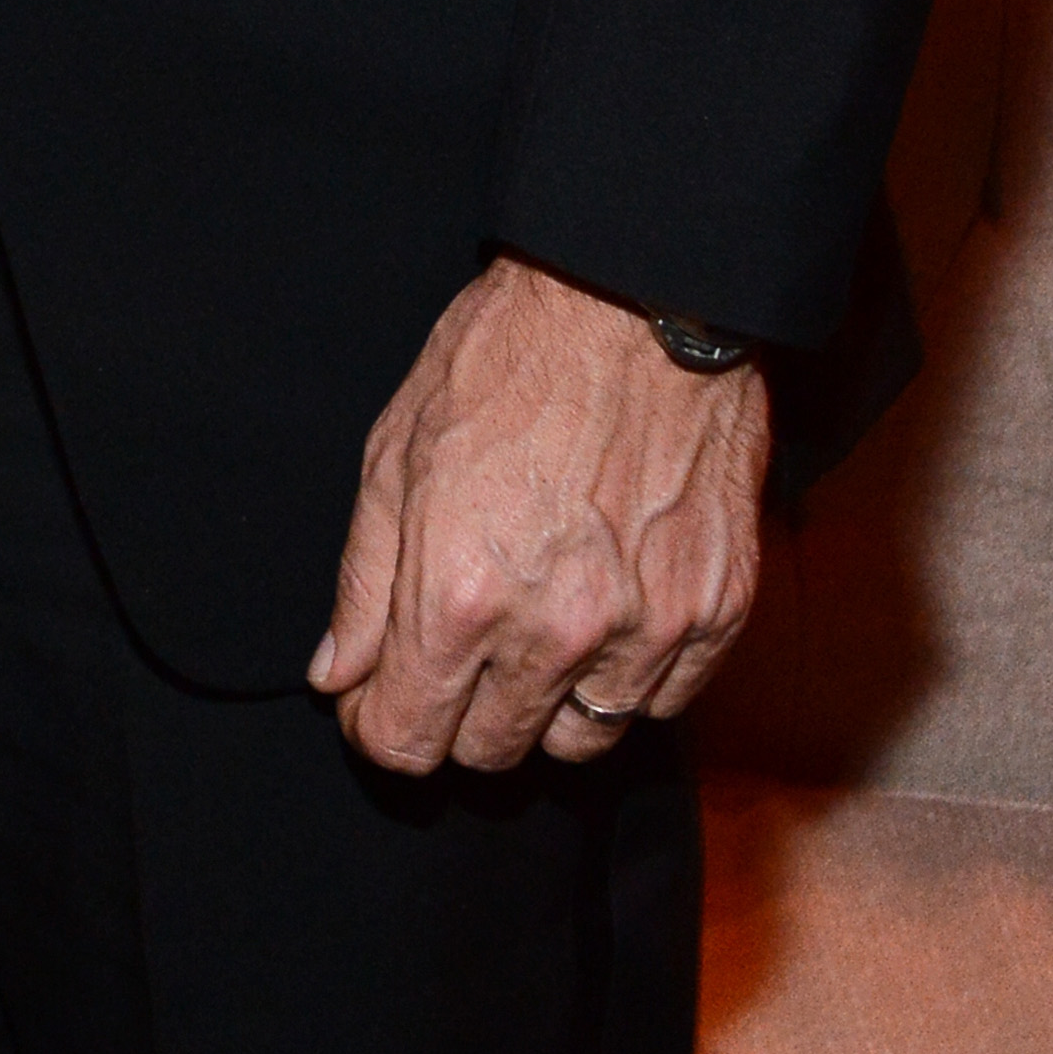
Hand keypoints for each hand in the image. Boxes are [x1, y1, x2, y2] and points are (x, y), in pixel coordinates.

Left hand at [311, 253, 772, 774]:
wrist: (636, 302)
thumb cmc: (505, 362)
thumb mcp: (395, 454)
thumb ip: (363, 584)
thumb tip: (337, 677)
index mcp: (457, 595)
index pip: (408, 738)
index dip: (382, 729)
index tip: (382, 702)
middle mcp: (552, 631)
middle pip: (491, 750)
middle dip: (458, 716)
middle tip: (456, 657)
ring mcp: (644, 629)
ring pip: (581, 742)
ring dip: (546, 708)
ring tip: (532, 637)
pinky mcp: (716, 615)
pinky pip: (662, 704)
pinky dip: (627, 682)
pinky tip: (603, 623)